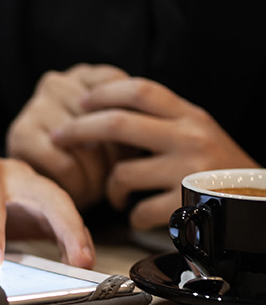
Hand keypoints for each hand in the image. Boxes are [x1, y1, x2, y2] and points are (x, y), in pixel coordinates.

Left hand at [0, 145, 93, 267]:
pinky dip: (73, 236)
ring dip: (76, 229)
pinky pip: (60, 217)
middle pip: (42, 191)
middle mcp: (6, 173)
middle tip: (75, 256)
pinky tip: (80, 262)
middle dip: (61, 221)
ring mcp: (25, 186)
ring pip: (59, 201)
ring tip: (85, 262)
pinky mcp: (34, 204)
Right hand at [6, 64, 128, 208]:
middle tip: (121, 180)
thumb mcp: (114, 132)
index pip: (126, 91)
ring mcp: (35, 106)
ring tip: (102, 192)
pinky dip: (80, 186)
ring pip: (86, 144)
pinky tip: (82, 195)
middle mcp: (56, 83)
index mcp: (83, 75)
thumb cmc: (87, 155)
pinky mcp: (21, 135)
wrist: (34, 183)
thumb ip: (130, 122)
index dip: (137, 126)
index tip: (137, 152)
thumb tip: (147, 137)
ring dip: (99, 177)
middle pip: (105, 119)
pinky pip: (65, 164)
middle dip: (117, 156)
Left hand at [52, 77, 258, 228]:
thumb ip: (161, 118)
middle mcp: (190, 137)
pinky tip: (136, 213)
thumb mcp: (198, 130)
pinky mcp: (188, 206)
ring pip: (122, 172)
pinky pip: (138, 210)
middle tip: (59, 136)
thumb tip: (107, 105)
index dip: (103, 92)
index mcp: (190, 115)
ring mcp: (188, 172)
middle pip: (118, 124)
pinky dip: (131, 214)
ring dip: (108, 185)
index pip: (139, 89)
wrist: (261, 203)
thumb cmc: (221, 167)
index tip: (81, 101)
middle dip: (79, 129)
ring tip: (114, 192)